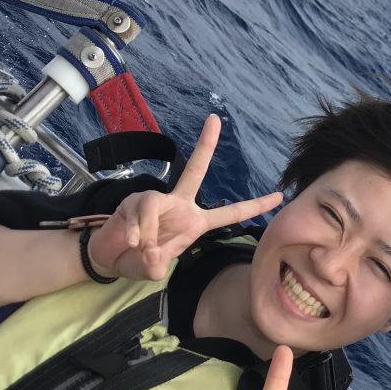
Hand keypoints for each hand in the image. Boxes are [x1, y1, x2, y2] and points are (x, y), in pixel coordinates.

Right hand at [86, 114, 281, 280]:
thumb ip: (157, 265)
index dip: (254, 206)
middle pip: (194, 171)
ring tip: (141, 247)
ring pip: (155, 207)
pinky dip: (136, 232)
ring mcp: (156, 200)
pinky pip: (139, 213)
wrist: (110, 256)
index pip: (230, 214)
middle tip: (215, 120)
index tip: (280, 196)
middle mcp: (179, 205)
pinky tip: (132, 242)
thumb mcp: (153, 269)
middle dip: (205, 146)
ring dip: (148, 232)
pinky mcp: (133, 200)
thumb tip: (154, 254)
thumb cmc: (139, 259)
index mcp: (195, 222)